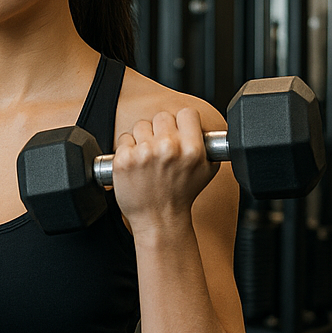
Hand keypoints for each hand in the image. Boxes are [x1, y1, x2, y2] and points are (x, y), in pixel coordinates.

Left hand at [111, 107, 219, 237]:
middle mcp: (167, 148)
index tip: (179, 132)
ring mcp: (144, 153)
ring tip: (149, 158)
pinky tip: (137, 164)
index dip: (182, 122)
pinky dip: (128, 150)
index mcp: (191, 149)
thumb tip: (200, 125)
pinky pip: (124, 139)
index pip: (186, 113)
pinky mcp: (124, 160)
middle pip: (162, 116)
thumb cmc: (181, 195)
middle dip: (161, 130)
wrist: (159, 219)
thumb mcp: (207, 170)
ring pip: (141, 126)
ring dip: (143, 138)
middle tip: (162, 148)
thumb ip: (206, 144)